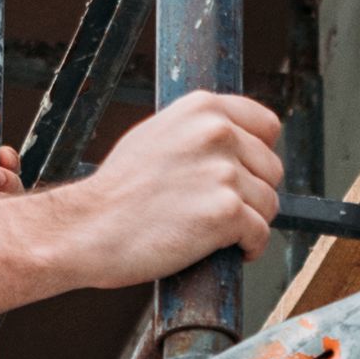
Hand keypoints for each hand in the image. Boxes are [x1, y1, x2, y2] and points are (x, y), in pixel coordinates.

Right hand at [36, 87, 287, 288]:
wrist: (87, 228)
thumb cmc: (117, 191)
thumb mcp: (156, 136)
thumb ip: (198, 132)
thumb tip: (238, 140)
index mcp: (202, 107)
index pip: (267, 126)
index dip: (258, 155)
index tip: (243, 176)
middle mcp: (217, 132)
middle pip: (271, 168)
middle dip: (253, 194)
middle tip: (219, 211)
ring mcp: (223, 171)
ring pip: (268, 204)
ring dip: (249, 223)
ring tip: (213, 232)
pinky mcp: (227, 212)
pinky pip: (260, 235)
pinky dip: (248, 249)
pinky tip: (223, 251)